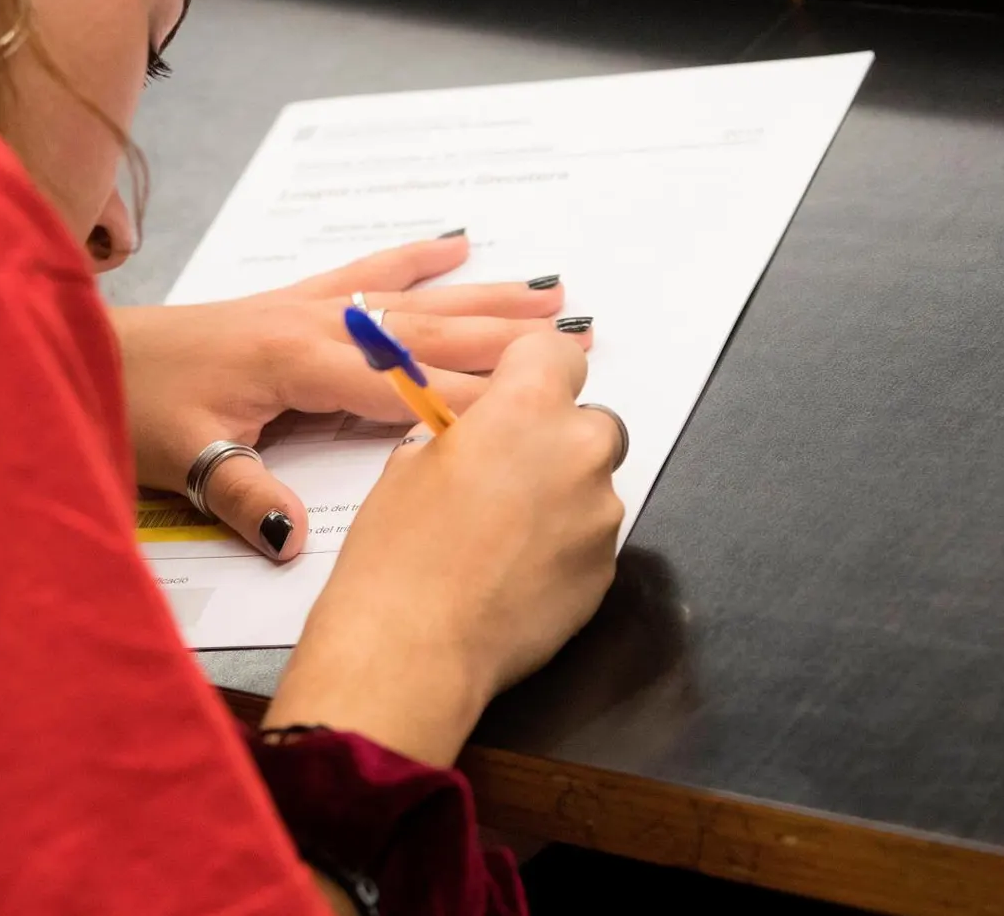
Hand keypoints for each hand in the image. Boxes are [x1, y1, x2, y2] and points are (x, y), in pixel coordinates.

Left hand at [111, 234, 590, 559]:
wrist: (81, 350)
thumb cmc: (129, 405)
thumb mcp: (180, 461)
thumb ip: (243, 496)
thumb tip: (294, 540)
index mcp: (298, 364)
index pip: (405, 388)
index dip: (473, 398)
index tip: (538, 405)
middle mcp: (316, 324)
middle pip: (429, 332)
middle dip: (505, 339)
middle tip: (577, 337)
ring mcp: (306, 306)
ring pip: (412, 301)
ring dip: (482, 298)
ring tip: (546, 293)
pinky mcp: (291, 301)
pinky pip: (366, 273)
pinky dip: (412, 257)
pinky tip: (453, 241)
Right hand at [263, 332, 625, 765]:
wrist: (413, 650)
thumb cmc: (397, 553)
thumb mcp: (408, 463)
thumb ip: (460, 432)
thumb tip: (474, 436)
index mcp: (527, 407)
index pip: (558, 352)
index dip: (533, 371)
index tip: (515, 390)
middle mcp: (579, 451)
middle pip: (588, 421)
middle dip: (553, 440)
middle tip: (501, 475)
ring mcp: (601, 515)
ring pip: (590, 486)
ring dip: (558, 498)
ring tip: (499, 538)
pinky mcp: (606, 572)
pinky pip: (589, 540)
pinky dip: (561, 548)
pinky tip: (512, 574)